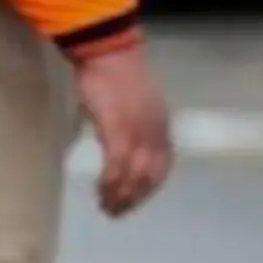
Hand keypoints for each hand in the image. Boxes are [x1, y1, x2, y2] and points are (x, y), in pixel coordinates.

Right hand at [72, 43, 172, 217]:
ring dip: (120, 196)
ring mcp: (138, 131)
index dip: (149, 189)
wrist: (108, 49)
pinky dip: (110, 183)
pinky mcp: (118, 129)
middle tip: (116, 212)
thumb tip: (120, 144)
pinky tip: (100, 191)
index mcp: (160, 125)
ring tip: (105, 207)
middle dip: (134, 200)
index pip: (162, 167)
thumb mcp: (132, 103)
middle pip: (150, 177)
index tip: (134, 201)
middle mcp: (155, 131)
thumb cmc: (115, 72)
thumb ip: (132, 124)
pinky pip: (117, 166)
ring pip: (134, 176)